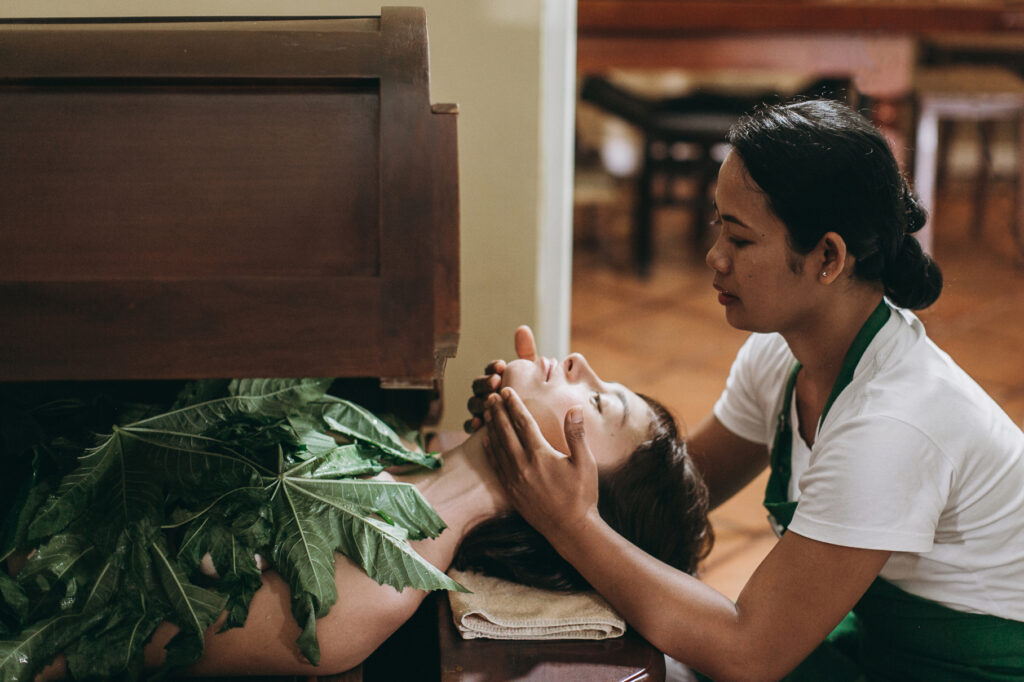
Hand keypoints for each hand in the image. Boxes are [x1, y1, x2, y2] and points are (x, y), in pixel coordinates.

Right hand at [464, 325, 537, 432]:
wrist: (539, 429)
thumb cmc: (537, 400)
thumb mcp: (534, 378)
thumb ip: (527, 355)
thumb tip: (522, 328)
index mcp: (499, 378)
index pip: (491, 369)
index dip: (493, 367)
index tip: (502, 366)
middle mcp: (488, 393)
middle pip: (478, 384)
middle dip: (485, 382)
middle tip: (496, 382)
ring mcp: (482, 411)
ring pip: (472, 403)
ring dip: (478, 402)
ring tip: (488, 403)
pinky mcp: (481, 429)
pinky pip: (470, 425)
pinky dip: (472, 423)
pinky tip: (479, 423)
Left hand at [483, 387, 598, 540]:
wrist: (570, 530)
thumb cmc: (582, 495)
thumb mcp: (585, 463)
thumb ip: (577, 434)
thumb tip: (574, 408)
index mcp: (540, 455)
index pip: (523, 423)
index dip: (513, 405)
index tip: (506, 391)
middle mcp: (523, 465)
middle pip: (505, 432)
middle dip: (497, 411)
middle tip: (491, 395)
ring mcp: (514, 480)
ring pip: (497, 447)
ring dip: (491, 428)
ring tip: (487, 413)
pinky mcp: (511, 491)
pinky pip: (496, 466)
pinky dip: (490, 451)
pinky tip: (487, 442)